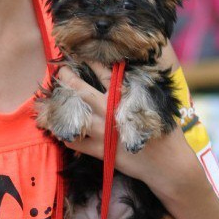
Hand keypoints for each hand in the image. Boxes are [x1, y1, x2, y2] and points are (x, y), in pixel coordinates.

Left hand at [55, 64, 188, 191]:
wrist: (165, 162)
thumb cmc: (164, 131)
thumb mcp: (153, 103)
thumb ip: (136, 89)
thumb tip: (126, 72)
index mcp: (124, 96)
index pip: (103, 72)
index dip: (90, 62)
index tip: (81, 55)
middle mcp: (109, 111)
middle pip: (80, 89)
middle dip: (68, 77)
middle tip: (61, 69)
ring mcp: (101, 131)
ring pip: (71, 114)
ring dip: (60, 106)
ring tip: (52, 100)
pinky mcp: (98, 150)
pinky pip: (73, 141)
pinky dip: (64, 135)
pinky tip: (60, 129)